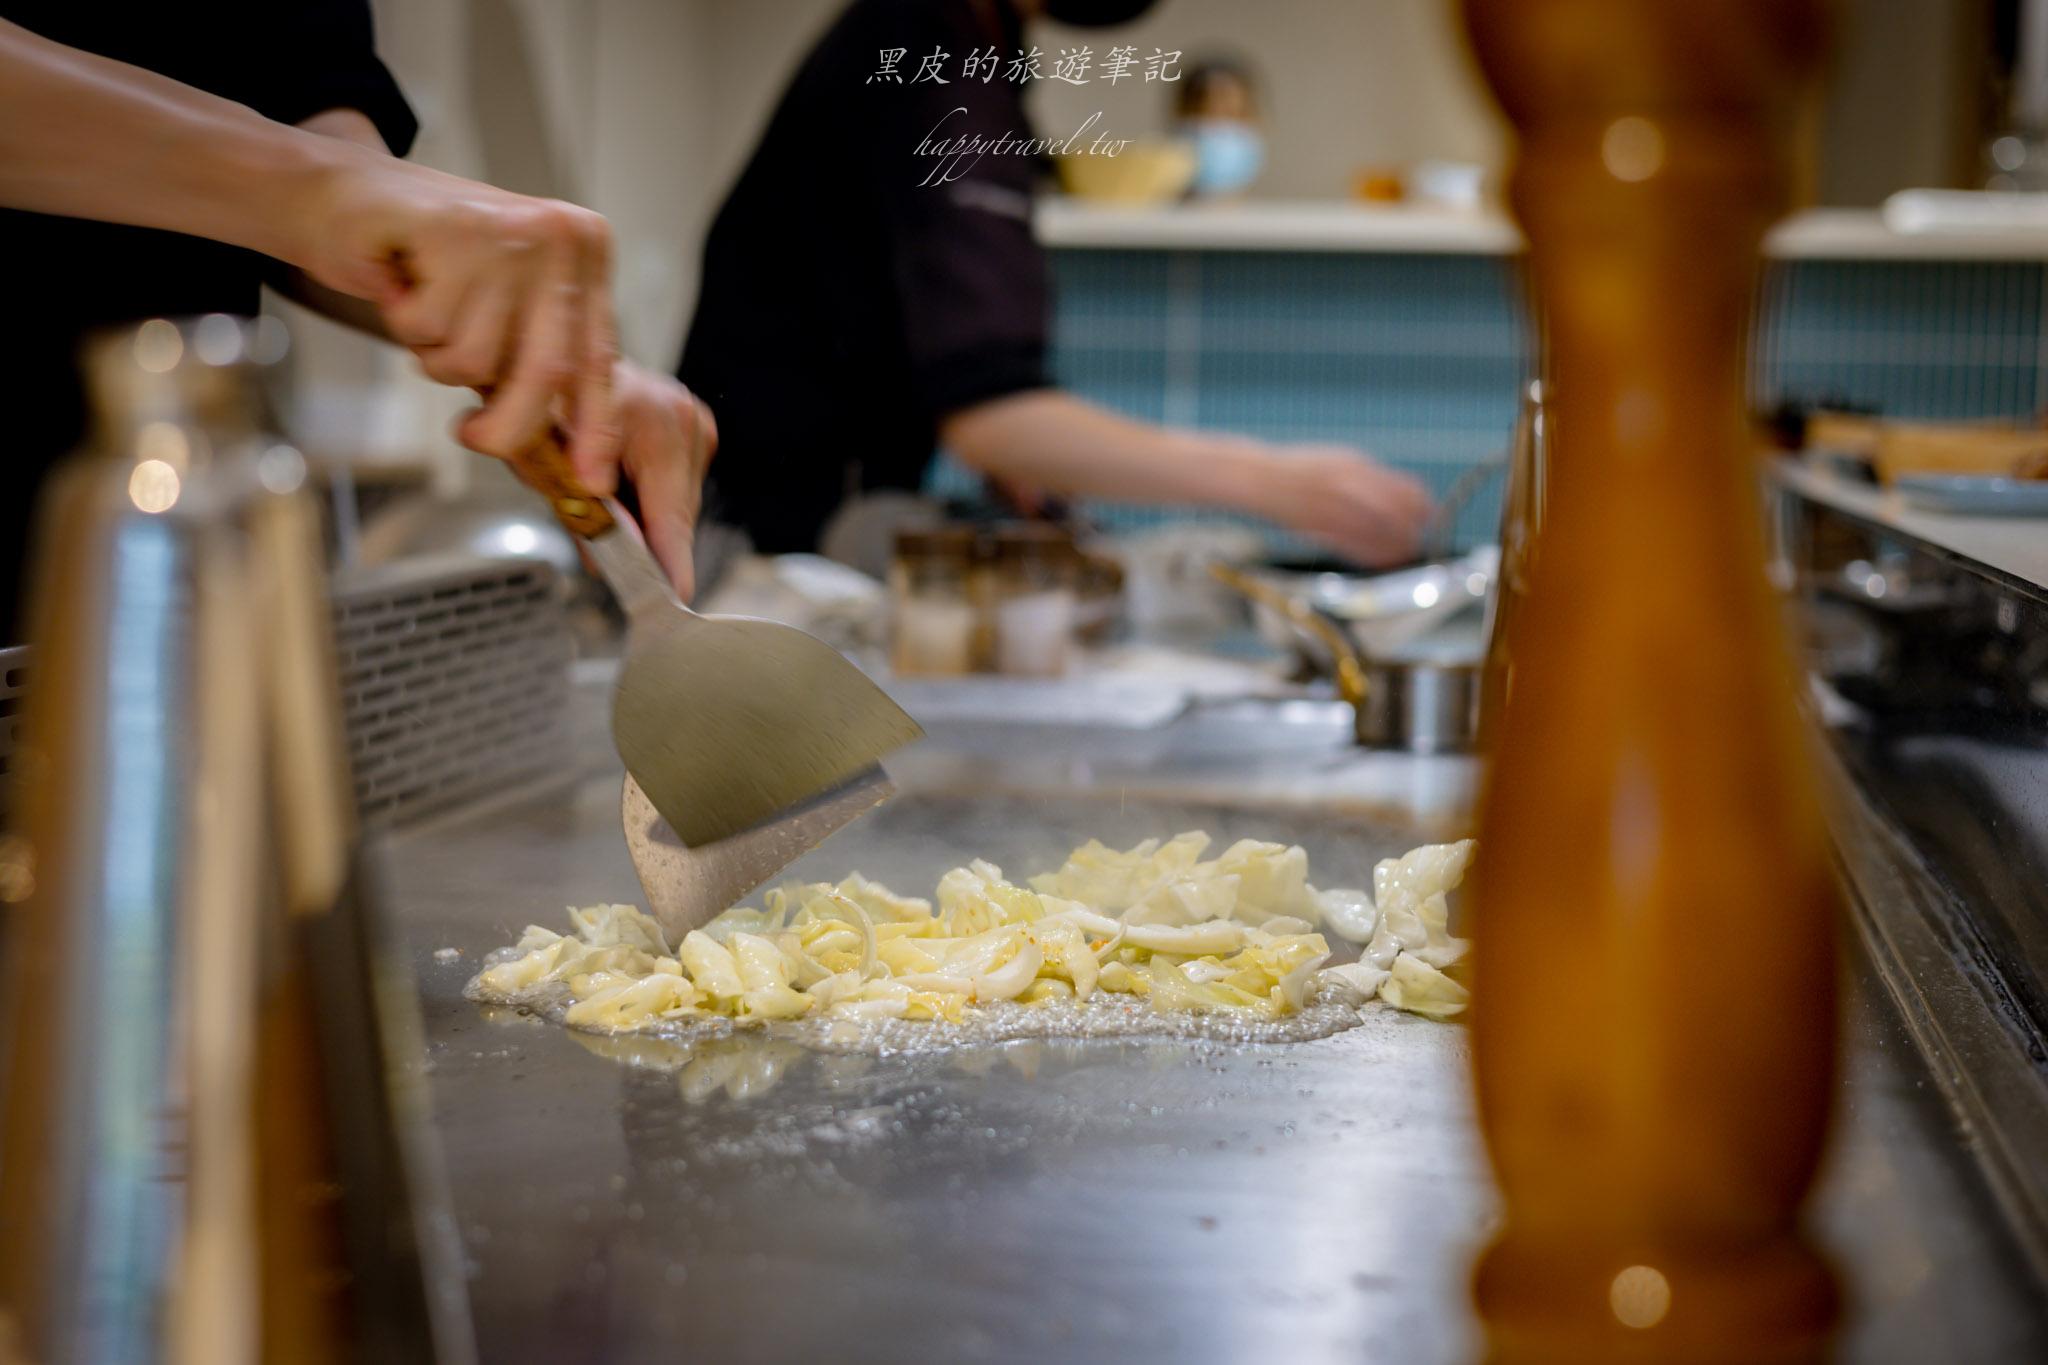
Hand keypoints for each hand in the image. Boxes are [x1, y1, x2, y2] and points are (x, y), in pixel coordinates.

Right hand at [292, 148, 620, 486]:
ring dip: (437, 354)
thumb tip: (566, 452)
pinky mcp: (456, 230)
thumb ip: (534, 363)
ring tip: (427, 307)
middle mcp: (561, 237)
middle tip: (472, 436)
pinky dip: (405, 322)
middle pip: (546, 372)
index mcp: (584, 253)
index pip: (598, 358)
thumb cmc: (423, 261)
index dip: (595, 427)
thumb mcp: (500, 312)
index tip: (592, 480)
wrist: (343, 195)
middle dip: (505, 424)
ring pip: (478, 358)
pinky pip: (430, 330)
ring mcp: (511, 230)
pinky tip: (403, 281)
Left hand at [500, 363, 716, 599]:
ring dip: (648, 518)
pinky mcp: (696, 425)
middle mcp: (683, 415)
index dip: (670, 560)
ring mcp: (695, 418)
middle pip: (678, 513)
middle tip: (613, 561)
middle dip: (647, 541)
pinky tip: (622, 484)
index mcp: (652, 419)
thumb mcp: (541, 462)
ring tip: (606, 502)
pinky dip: (651, 498)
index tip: (675, 596)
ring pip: (680, 503)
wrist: (549, 357)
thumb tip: (606, 562)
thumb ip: (578, 512)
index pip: (671, 511)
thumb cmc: (540, 401)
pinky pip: (679, 485)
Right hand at [1261, 444, 1432, 566]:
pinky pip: (1355, 550)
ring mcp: (1332, 510)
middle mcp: (1346, 488)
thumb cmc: (1305, 469)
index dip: (1422, 506)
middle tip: (1417, 538)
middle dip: (1412, 531)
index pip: (1404, 490)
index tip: (1428, 514)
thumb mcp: (1342, 460)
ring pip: (1378, 537)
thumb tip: (1408, 494)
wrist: (1261, 479)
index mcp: (1355, 467)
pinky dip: (1374, 556)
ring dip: (1396, 548)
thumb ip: (1373, 476)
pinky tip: (1382, 559)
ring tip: (1403, 552)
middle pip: (1396, 517)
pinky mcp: (1319, 531)